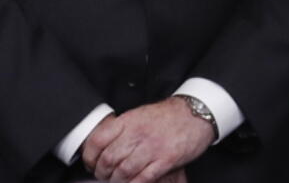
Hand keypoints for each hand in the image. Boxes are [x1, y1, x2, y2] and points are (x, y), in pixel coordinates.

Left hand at [81, 99, 213, 182]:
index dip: (89, 157)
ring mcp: (152, 147)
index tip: (91, 163)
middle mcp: (138, 133)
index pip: (97, 141)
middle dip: (103, 173)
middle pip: (109, 160)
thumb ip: (123, 128)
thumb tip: (103, 145)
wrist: (198, 113)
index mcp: (129, 120)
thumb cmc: (170, 115)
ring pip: (123, 172)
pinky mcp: (166, 160)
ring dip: (117, 181)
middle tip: (105, 175)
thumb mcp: (141, 114)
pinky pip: (142, 179)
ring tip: (118, 180)